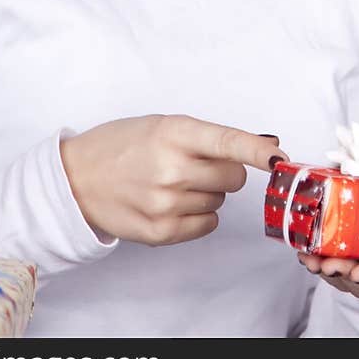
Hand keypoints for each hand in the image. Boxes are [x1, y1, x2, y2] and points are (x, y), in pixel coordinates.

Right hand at [60, 114, 285, 246]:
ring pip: (220, 201)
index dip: (257, 151)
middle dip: (223, 170)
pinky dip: (198, 215)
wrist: (77, 178)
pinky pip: (207, 225)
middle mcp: (172, 169)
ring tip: (172, 182)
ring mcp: (166, 204)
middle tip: (194, 164)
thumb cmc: (122, 145)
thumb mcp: (163, 125)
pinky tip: (172, 202)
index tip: (280, 158)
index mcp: (174, 133)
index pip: (227, 142)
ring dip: (206, 192)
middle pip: (233, 177)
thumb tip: (266, 146)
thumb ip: (209, 137)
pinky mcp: (161, 232)